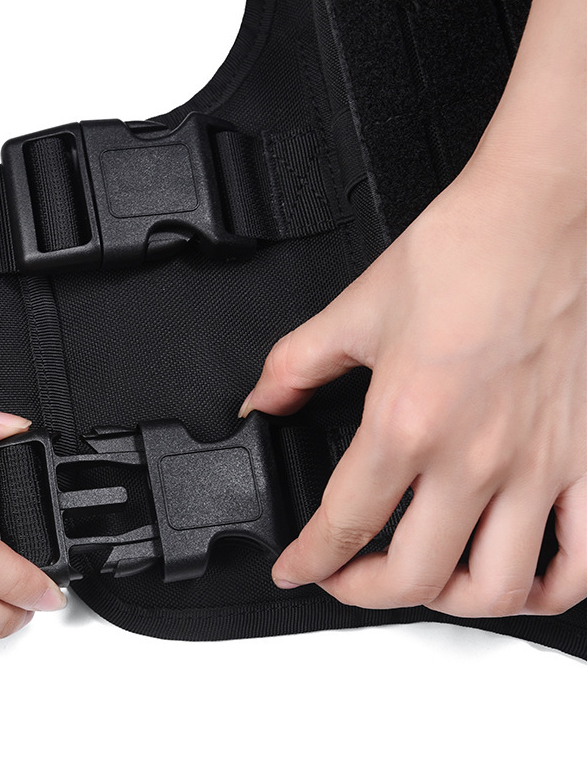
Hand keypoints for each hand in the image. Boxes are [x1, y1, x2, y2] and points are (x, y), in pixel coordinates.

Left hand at [240, 156, 585, 617]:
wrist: (543, 216)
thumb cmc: (463, 254)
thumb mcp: (355, 311)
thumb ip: (295, 365)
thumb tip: (262, 400)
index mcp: (407, 422)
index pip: (345, 524)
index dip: (310, 561)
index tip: (297, 570)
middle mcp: (475, 458)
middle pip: (416, 577)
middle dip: (365, 592)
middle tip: (347, 575)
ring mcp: (538, 466)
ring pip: (498, 586)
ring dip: (452, 602)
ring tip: (425, 581)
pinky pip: (584, 557)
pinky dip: (548, 588)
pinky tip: (517, 578)